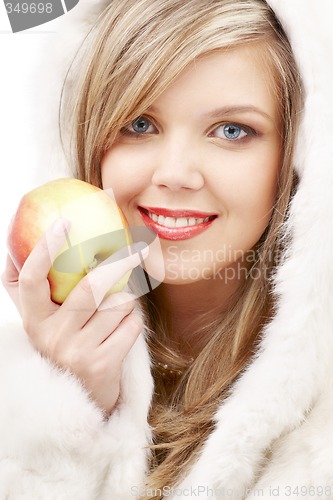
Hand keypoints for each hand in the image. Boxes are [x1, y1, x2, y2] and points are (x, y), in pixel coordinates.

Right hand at [1, 218, 148, 414]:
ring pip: (117, 304)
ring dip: (128, 298)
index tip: (63, 221)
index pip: (31, 278)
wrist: (76, 400)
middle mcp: (50, 336)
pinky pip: (131, 325)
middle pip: (89, 287)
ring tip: (120, 306)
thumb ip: (28, 286)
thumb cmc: (60, 345)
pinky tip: (124, 328)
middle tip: (137, 249)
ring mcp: (76, 352)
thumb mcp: (38, 319)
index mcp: (33, 319)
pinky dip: (134, 320)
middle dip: (118, 263)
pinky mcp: (103, 365)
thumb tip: (16, 238)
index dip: (44, 249)